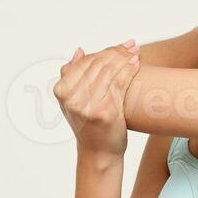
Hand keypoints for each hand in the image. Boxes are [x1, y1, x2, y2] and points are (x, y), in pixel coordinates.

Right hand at [53, 39, 141, 155]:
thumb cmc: (88, 125)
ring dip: (125, 58)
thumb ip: (72, 75)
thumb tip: (79, 51)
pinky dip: (129, 70)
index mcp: (61, 91)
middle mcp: (71, 97)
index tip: (121, 45)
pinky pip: (119, 82)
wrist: (98, 152)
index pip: (86, 62)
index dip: (105, 51)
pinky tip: (136, 64)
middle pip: (98, 64)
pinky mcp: (104, 111)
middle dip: (117, 52)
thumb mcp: (72, 101)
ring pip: (109, 71)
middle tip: (131, 45)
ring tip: (136, 52)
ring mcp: (87, 104)